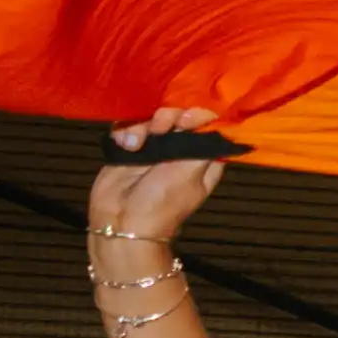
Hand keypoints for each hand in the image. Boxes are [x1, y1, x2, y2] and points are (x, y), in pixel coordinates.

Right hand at [89, 107, 229, 250]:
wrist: (122, 221)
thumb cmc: (162, 202)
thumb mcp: (191, 173)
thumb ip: (204, 144)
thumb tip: (215, 121)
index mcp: (202, 158)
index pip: (207, 126)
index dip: (199, 117)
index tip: (188, 119)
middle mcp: (180, 150)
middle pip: (178, 116)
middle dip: (169, 117)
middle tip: (161, 127)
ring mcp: (153, 148)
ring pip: (151, 119)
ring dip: (143, 126)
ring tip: (138, 144)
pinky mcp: (130, 148)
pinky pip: (128, 127)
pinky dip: (126, 132)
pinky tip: (125, 145)